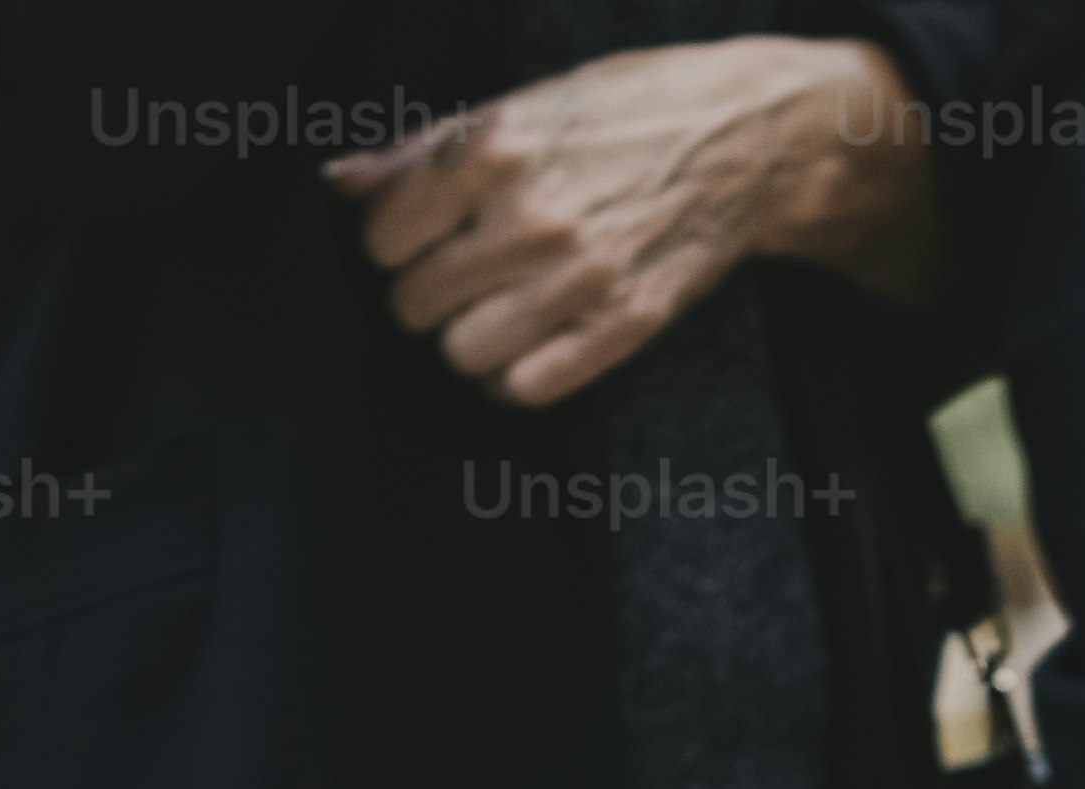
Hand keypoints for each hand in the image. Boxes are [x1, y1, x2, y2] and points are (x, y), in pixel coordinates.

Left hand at [332, 33, 944, 401]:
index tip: (419, 235)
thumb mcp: (523, 105)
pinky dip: (510, 378)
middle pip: (414, 302)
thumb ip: (425, 150)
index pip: (383, 236)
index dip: (392, 240)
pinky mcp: (623, 325)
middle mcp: (531, 217)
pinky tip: (522, 347)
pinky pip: (525, 388)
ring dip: (464, 340)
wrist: (744, 140)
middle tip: (455, 274)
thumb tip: (340, 183)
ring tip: (488, 311)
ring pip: (461, 353)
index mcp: (495, 149)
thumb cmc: (627, 110)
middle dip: (423, 292)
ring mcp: (579, 278)